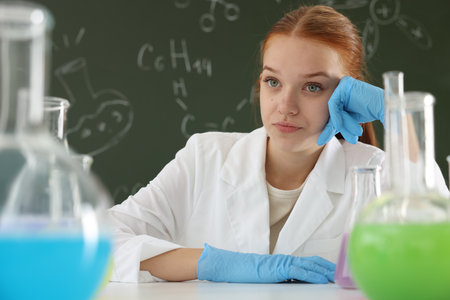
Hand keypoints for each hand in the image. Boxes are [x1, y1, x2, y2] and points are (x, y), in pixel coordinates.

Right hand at [196, 243, 334, 283]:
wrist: (233, 267)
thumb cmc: (249, 274)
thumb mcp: (270, 277)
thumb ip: (284, 278)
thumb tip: (298, 283)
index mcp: (286, 262)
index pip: (310, 262)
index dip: (325, 266)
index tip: (337, 272)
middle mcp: (287, 260)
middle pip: (314, 262)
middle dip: (330, 268)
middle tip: (344, 273)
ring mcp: (283, 263)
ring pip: (310, 265)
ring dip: (325, 271)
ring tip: (337, 276)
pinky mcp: (278, 268)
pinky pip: (299, 271)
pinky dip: (312, 274)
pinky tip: (322, 279)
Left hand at [317, 76, 383, 144]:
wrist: (387, 106)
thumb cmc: (374, 112)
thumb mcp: (351, 120)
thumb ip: (338, 124)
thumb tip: (321, 137)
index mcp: (342, 94)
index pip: (331, 113)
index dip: (328, 128)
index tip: (322, 141)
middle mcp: (340, 87)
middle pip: (331, 111)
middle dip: (335, 128)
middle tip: (337, 140)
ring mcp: (342, 84)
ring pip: (333, 109)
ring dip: (342, 124)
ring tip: (354, 134)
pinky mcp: (344, 84)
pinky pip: (334, 103)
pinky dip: (337, 116)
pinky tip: (341, 126)